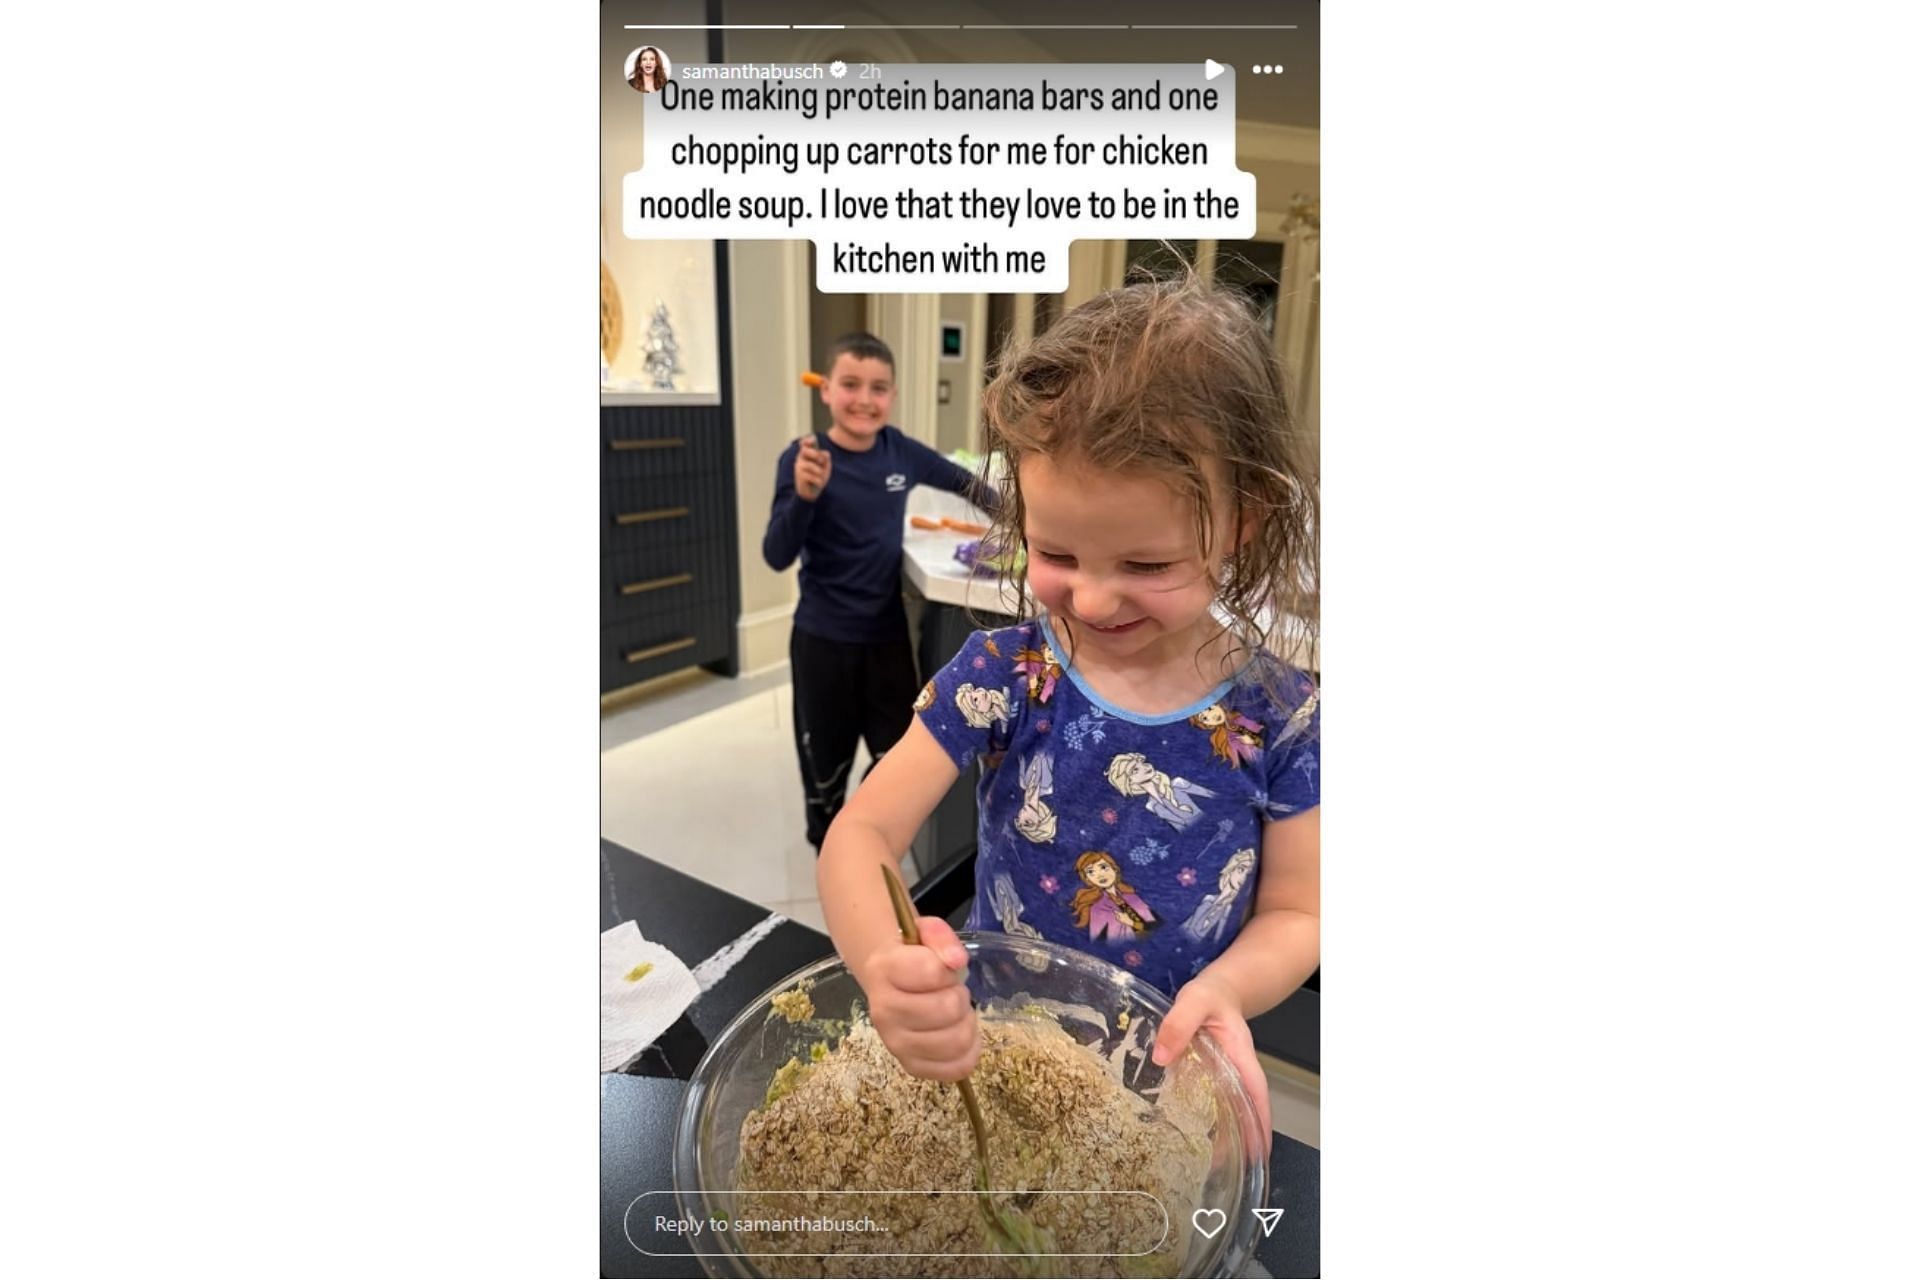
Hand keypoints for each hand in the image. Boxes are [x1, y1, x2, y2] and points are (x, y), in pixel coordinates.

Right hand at [794, 436, 831, 500]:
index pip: (804, 443)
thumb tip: (825, 453)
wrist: (812, 492)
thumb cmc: (818, 476)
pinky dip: (818, 481)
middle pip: (805, 451)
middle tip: (822, 461)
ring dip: (819, 472)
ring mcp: (799, 467)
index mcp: (807, 454)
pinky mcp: (799, 477)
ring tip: (820, 477)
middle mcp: (801, 458)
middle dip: (816, 455)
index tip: (813, 440)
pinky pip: (811, 477)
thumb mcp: (825, 466)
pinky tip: (818, 483)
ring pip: (810, 466)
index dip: (807, 440)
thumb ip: (826, 458)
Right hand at [864, 916, 979, 1081]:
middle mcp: (882, 1011)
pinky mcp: (911, 1066)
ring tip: (955, 1014)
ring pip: (955, 1041)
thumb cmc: (912, 956)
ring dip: (966, 1023)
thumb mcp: (925, 932)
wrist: (888, 982)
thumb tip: (957, 960)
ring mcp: (894, 1044)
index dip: (948, 967)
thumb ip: (942, 937)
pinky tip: (959, 1034)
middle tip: (951, 992)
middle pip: (947, 1009)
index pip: (931, 972)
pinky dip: (969, 1052)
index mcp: (883, 970)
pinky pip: (956, 1068)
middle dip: (960, 996)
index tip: (942, 967)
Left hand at [1152, 972, 1272, 1152]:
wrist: (1216, 991)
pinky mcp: (1212, 1076)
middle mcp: (1238, 1071)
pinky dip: (1210, 1121)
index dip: (1259, 1123)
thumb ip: (1179, 1024)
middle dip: (1245, 1140)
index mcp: (1241, 1056)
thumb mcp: (1194, 1001)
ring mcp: (1226, 1075)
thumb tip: (1162, 1057)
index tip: (1261, 1152)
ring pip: (1232, 1109)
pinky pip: (1213, 1102)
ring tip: (1215, 1167)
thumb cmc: (1210, 995)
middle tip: (1234, 1171)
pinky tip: (1195, 1138)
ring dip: (1228, 1135)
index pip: (1256, 1094)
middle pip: (1247, 1110)